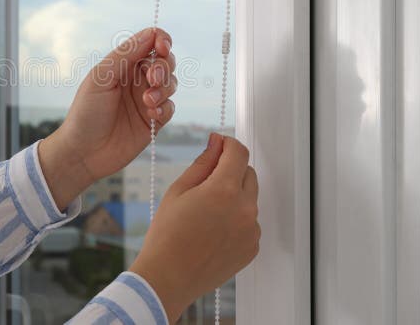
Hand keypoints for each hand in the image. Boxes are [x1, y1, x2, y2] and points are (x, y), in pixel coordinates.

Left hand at [38, 27, 176, 208]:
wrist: (83, 153)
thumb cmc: (86, 113)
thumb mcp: (101, 78)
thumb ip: (125, 54)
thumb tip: (151, 33)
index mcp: (122, 65)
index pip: (150, 43)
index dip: (161, 41)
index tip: (162, 47)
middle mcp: (137, 80)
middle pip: (165, 62)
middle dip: (163, 67)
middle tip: (152, 80)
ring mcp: (146, 100)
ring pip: (171, 84)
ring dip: (164, 89)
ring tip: (147, 102)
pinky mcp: (154, 121)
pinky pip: (171, 107)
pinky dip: (165, 108)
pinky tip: (152, 114)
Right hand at [129, 134, 259, 322]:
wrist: (168, 277)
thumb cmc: (167, 234)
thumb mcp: (179, 190)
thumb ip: (203, 162)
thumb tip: (216, 142)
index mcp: (224, 190)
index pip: (238, 152)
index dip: (227, 144)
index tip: (219, 146)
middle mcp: (244, 208)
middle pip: (248, 173)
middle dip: (231, 170)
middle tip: (205, 184)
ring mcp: (251, 230)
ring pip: (249, 199)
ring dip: (234, 196)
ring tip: (206, 213)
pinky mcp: (252, 247)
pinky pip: (249, 222)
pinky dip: (236, 219)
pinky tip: (213, 230)